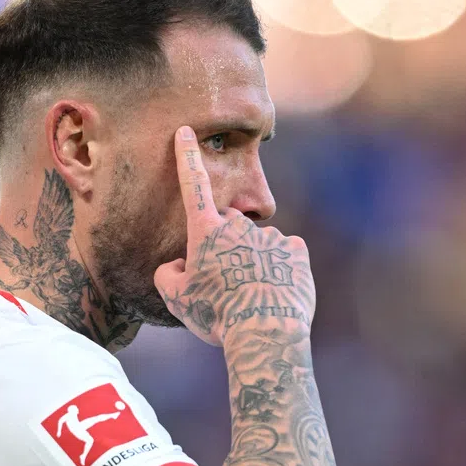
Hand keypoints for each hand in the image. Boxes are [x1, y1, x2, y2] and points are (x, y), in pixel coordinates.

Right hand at [155, 126, 315, 346]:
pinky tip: (274, 290)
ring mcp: (270, 237)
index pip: (193, 186)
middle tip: (223, 282)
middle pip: (227, 226)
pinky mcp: (297, 252)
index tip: (186, 132)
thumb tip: (178, 265)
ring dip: (252, 260)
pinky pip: (283, 255)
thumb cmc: (216, 315)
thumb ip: (168, 274)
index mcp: (207, 232)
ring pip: (256, 244)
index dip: (187, 158)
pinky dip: (278, 268)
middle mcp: (239, 227)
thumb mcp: (176, 300)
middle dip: (224, 245)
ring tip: (250, 294)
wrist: (264, 333)